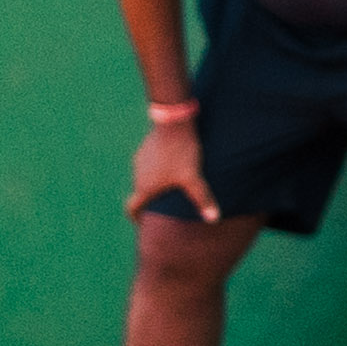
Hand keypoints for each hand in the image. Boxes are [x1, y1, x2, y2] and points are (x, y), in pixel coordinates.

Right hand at [126, 105, 213, 225]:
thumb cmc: (182, 153)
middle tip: (166, 205)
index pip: (132, 207)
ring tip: (173, 184)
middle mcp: (138, 175)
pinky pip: (149, 164)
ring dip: (155, 183)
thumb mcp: (193, 178)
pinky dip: (157, 169)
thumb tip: (214, 220)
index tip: (142, 223)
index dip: (136, 217)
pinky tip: (173, 164)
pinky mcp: (145, 147)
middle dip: (152, 200)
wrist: (173, 122)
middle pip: (141, 193)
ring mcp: (140, 160)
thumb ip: (202, 200)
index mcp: (145, 187)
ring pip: (145, 177)